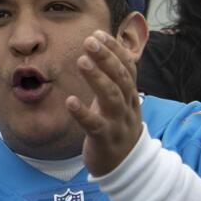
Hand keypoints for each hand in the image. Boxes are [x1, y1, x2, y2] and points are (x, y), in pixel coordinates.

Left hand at [65, 30, 143, 176]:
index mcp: (130, 95)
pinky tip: (70, 101)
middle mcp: (128, 106)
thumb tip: (105, 48)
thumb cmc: (116, 127)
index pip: (127, 67)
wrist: (126, 166)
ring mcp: (118, 123)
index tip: (98, 33)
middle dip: (106, 57)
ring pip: (111, 97)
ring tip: (82, 61)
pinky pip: (94, 125)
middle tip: (89, 40)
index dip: (115, 50)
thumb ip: (113, 78)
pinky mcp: (105, 139)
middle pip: (120, 78)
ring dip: (97, 78)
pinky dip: (82, 112)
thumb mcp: (119, 101)